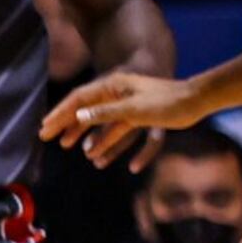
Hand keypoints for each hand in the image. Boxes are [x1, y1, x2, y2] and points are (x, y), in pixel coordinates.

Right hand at [38, 72, 205, 171]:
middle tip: (49, 137)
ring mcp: (128, 105)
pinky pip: (118, 130)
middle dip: (67, 124)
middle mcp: (118, 94)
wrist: (196, 101)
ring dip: (87, 136)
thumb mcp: (132, 108)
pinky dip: (111, 142)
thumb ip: (105, 113)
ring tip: (73, 149)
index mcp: (113, 86)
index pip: (78, 100)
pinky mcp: (140, 115)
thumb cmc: (166, 101)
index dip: (60, 114)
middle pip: (86, 110)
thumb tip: (78, 117)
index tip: (45, 128)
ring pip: (101, 122)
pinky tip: (107, 155)